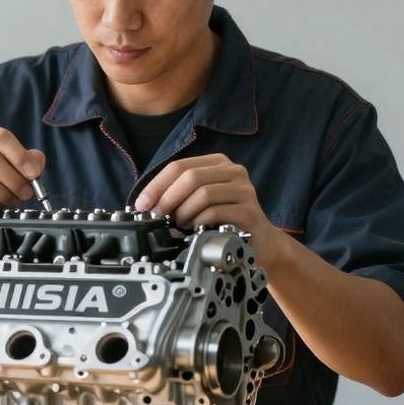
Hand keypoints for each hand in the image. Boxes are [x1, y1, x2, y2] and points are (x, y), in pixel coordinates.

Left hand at [134, 153, 286, 260]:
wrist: (261, 241)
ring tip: (180, 224)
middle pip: (191, 176)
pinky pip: (216, 212)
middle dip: (168, 197)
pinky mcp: (249, 210)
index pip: (180, 165)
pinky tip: (195, 229)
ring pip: (203, 193)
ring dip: (184, 211)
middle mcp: (234, 171)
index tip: (142, 203)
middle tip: (157, 215)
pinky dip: (199, 221)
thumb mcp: (201, 200)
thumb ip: (180, 194)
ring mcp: (244, 189)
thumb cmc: (226, 219)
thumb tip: (147, 203)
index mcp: (218, 163)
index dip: (157, 184)